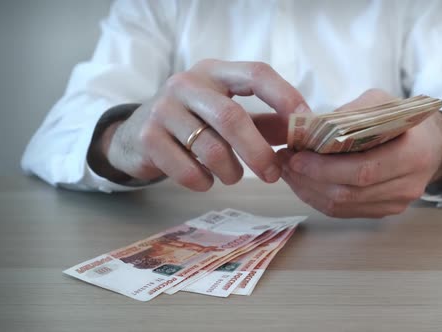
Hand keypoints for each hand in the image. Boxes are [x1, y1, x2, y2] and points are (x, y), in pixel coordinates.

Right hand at [89, 59, 309, 189]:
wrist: (135, 135)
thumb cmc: (192, 123)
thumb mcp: (226, 114)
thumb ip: (264, 122)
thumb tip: (303, 133)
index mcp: (214, 72)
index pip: (256, 74)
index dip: (284, 96)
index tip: (305, 122)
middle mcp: (187, 83)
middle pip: (232, 116)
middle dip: (258, 151)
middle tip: (272, 174)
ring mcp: (163, 108)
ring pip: (210, 147)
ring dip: (230, 171)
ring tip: (233, 177)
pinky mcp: (147, 136)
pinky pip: (186, 168)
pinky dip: (203, 182)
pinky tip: (206, 181)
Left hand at [277, 89, 441, 217]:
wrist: (433, 145)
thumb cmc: (404, 120)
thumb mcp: (383, 102)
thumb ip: (352, 112)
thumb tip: (312, 127)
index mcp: (413, 155)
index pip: (363, 171)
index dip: (326, 168)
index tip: (296, 157)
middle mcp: (407, 186)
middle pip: (349, 192)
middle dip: (309, 179)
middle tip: (283, 161)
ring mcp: (396, 203)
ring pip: (342, 206)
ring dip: (308, 190)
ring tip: (287, 170)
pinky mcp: (383, 211)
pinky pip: (344, 211)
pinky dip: (318, 197)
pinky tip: (303, 181)